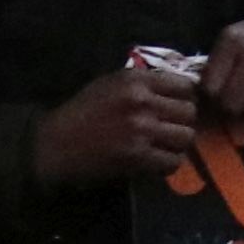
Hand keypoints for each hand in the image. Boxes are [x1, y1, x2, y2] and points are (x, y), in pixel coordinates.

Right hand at [29, 52, 201, 189]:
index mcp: (136, 80)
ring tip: (164, 146)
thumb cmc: (81, 112)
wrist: (54, 144)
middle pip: (189, 112)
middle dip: (182, 122)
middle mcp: (143, 101)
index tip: (177, 108)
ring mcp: (141, 129)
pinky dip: (168, 164)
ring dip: (178, 144)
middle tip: (170, 130)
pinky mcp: (137, 156)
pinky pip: (173, 161)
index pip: (185, 86)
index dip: (185, 99)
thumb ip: (144, 84)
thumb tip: (180, 89)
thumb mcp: (110, 85)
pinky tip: (156, 162)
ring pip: (186, 136)